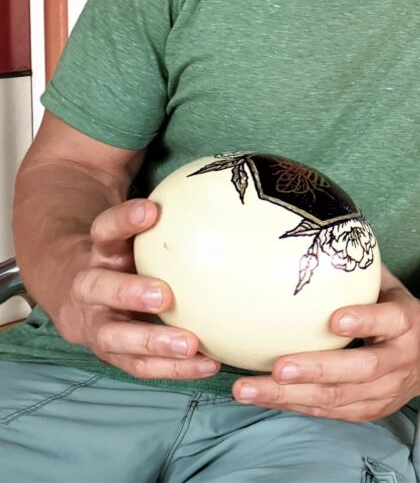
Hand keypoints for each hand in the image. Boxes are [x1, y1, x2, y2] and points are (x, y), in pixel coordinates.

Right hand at [53, 199, 218, 379]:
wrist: (77, 284)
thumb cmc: (126, 251)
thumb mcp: (136, 227)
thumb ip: (168, 209)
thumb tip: (224, 169)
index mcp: (98, 250)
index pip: (104, 229)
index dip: (124, 220)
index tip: (150, 211)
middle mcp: (90, 286)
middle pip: (97, 288)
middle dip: (128, 292)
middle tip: (164, 295)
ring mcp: (95, 322)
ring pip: (112, 336)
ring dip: (150, 341)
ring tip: (189, 345)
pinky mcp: (109, 351)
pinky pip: (138, 364)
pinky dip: (170, 368)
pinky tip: (208, 364)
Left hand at [232, 268, 419, 420]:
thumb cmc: (402, 313)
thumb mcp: (393, 287)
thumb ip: (362, 268)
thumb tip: (323, 225)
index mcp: (408, 324)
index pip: (391, 321)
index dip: (365, 320)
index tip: (335, 318)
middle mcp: (400, 360)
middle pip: (360, 369)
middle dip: (317, 369)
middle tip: (278, 366)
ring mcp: (385, 390)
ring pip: (338, 398)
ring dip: (290, 396)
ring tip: (248, 388)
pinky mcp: (369, 410)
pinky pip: (328, 411)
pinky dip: (293, 405)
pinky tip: (261, 396)